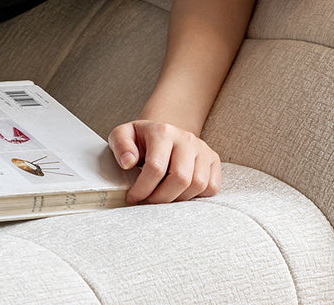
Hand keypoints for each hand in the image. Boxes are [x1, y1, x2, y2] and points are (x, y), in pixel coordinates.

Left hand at [107, 119, 221, 204]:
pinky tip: (180, 193)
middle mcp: (187, 138)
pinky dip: (197, 197)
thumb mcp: (123, 135)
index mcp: (163, 131)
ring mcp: (202, 148)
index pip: (156, 168)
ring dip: (178, 199)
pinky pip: (212, 186)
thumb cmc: (141, 139)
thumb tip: (128, 162)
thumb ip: (120, 145)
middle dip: (161, 198)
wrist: (163, 134)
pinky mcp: (213, 159)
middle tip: (148, 202)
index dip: (142, 189)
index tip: (132, 197)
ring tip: (163, 198)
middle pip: (181, 178)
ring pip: (198, 184)